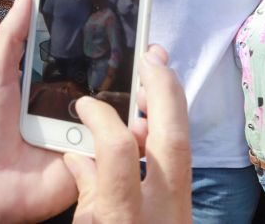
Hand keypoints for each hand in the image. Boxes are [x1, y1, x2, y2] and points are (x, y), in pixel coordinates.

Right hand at [64, 45, 191, 223]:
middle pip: (173, 139)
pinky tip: (151, 121)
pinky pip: (182, 160)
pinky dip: (168, 131)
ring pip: (185, 146)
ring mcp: (181, 209)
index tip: (86, 104)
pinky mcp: (187, 208)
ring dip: (169, 106)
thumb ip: (85, 188)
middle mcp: (161, 210)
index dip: (102, 117)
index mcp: (123, 217)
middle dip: (164, 91)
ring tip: (152, 80)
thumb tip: (77, 155)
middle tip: (152, 56)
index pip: (119, 150)